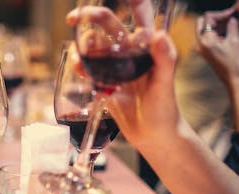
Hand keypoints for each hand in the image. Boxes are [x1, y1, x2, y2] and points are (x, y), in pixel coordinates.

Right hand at [66, 3, 180, 147]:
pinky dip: (81, 67)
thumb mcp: (165, 84)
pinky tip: (80, 71)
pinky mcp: (105, 82)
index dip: (132, 0)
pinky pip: (89, 69)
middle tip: (73, 18)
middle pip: (108, 24)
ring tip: (80, 59)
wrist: (154, 136)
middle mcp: (130, 52)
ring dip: (83, 46)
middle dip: (90, 16)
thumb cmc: (165, 109)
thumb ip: (165, 58)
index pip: (140, 14)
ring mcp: (116, 67)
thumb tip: (159, 35)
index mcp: (147, 46)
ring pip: (94, 46)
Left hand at [196, 8, 238, 86]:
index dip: (220, 15)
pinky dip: (216, 33)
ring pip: (205, 30)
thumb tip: (231, 18)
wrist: (236, 81)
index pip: (208, 18)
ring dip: (216, 26)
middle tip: (230, 19)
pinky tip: (227, 34)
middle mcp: (200, 45)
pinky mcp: (205, 54)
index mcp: (205, 41)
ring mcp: (201, 50)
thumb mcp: (236, 40)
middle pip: (203, 23)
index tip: (231, 15)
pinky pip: (207, 38)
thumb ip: (232, 26)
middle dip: (216, 19)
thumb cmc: (237, 63)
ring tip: (231, 25)